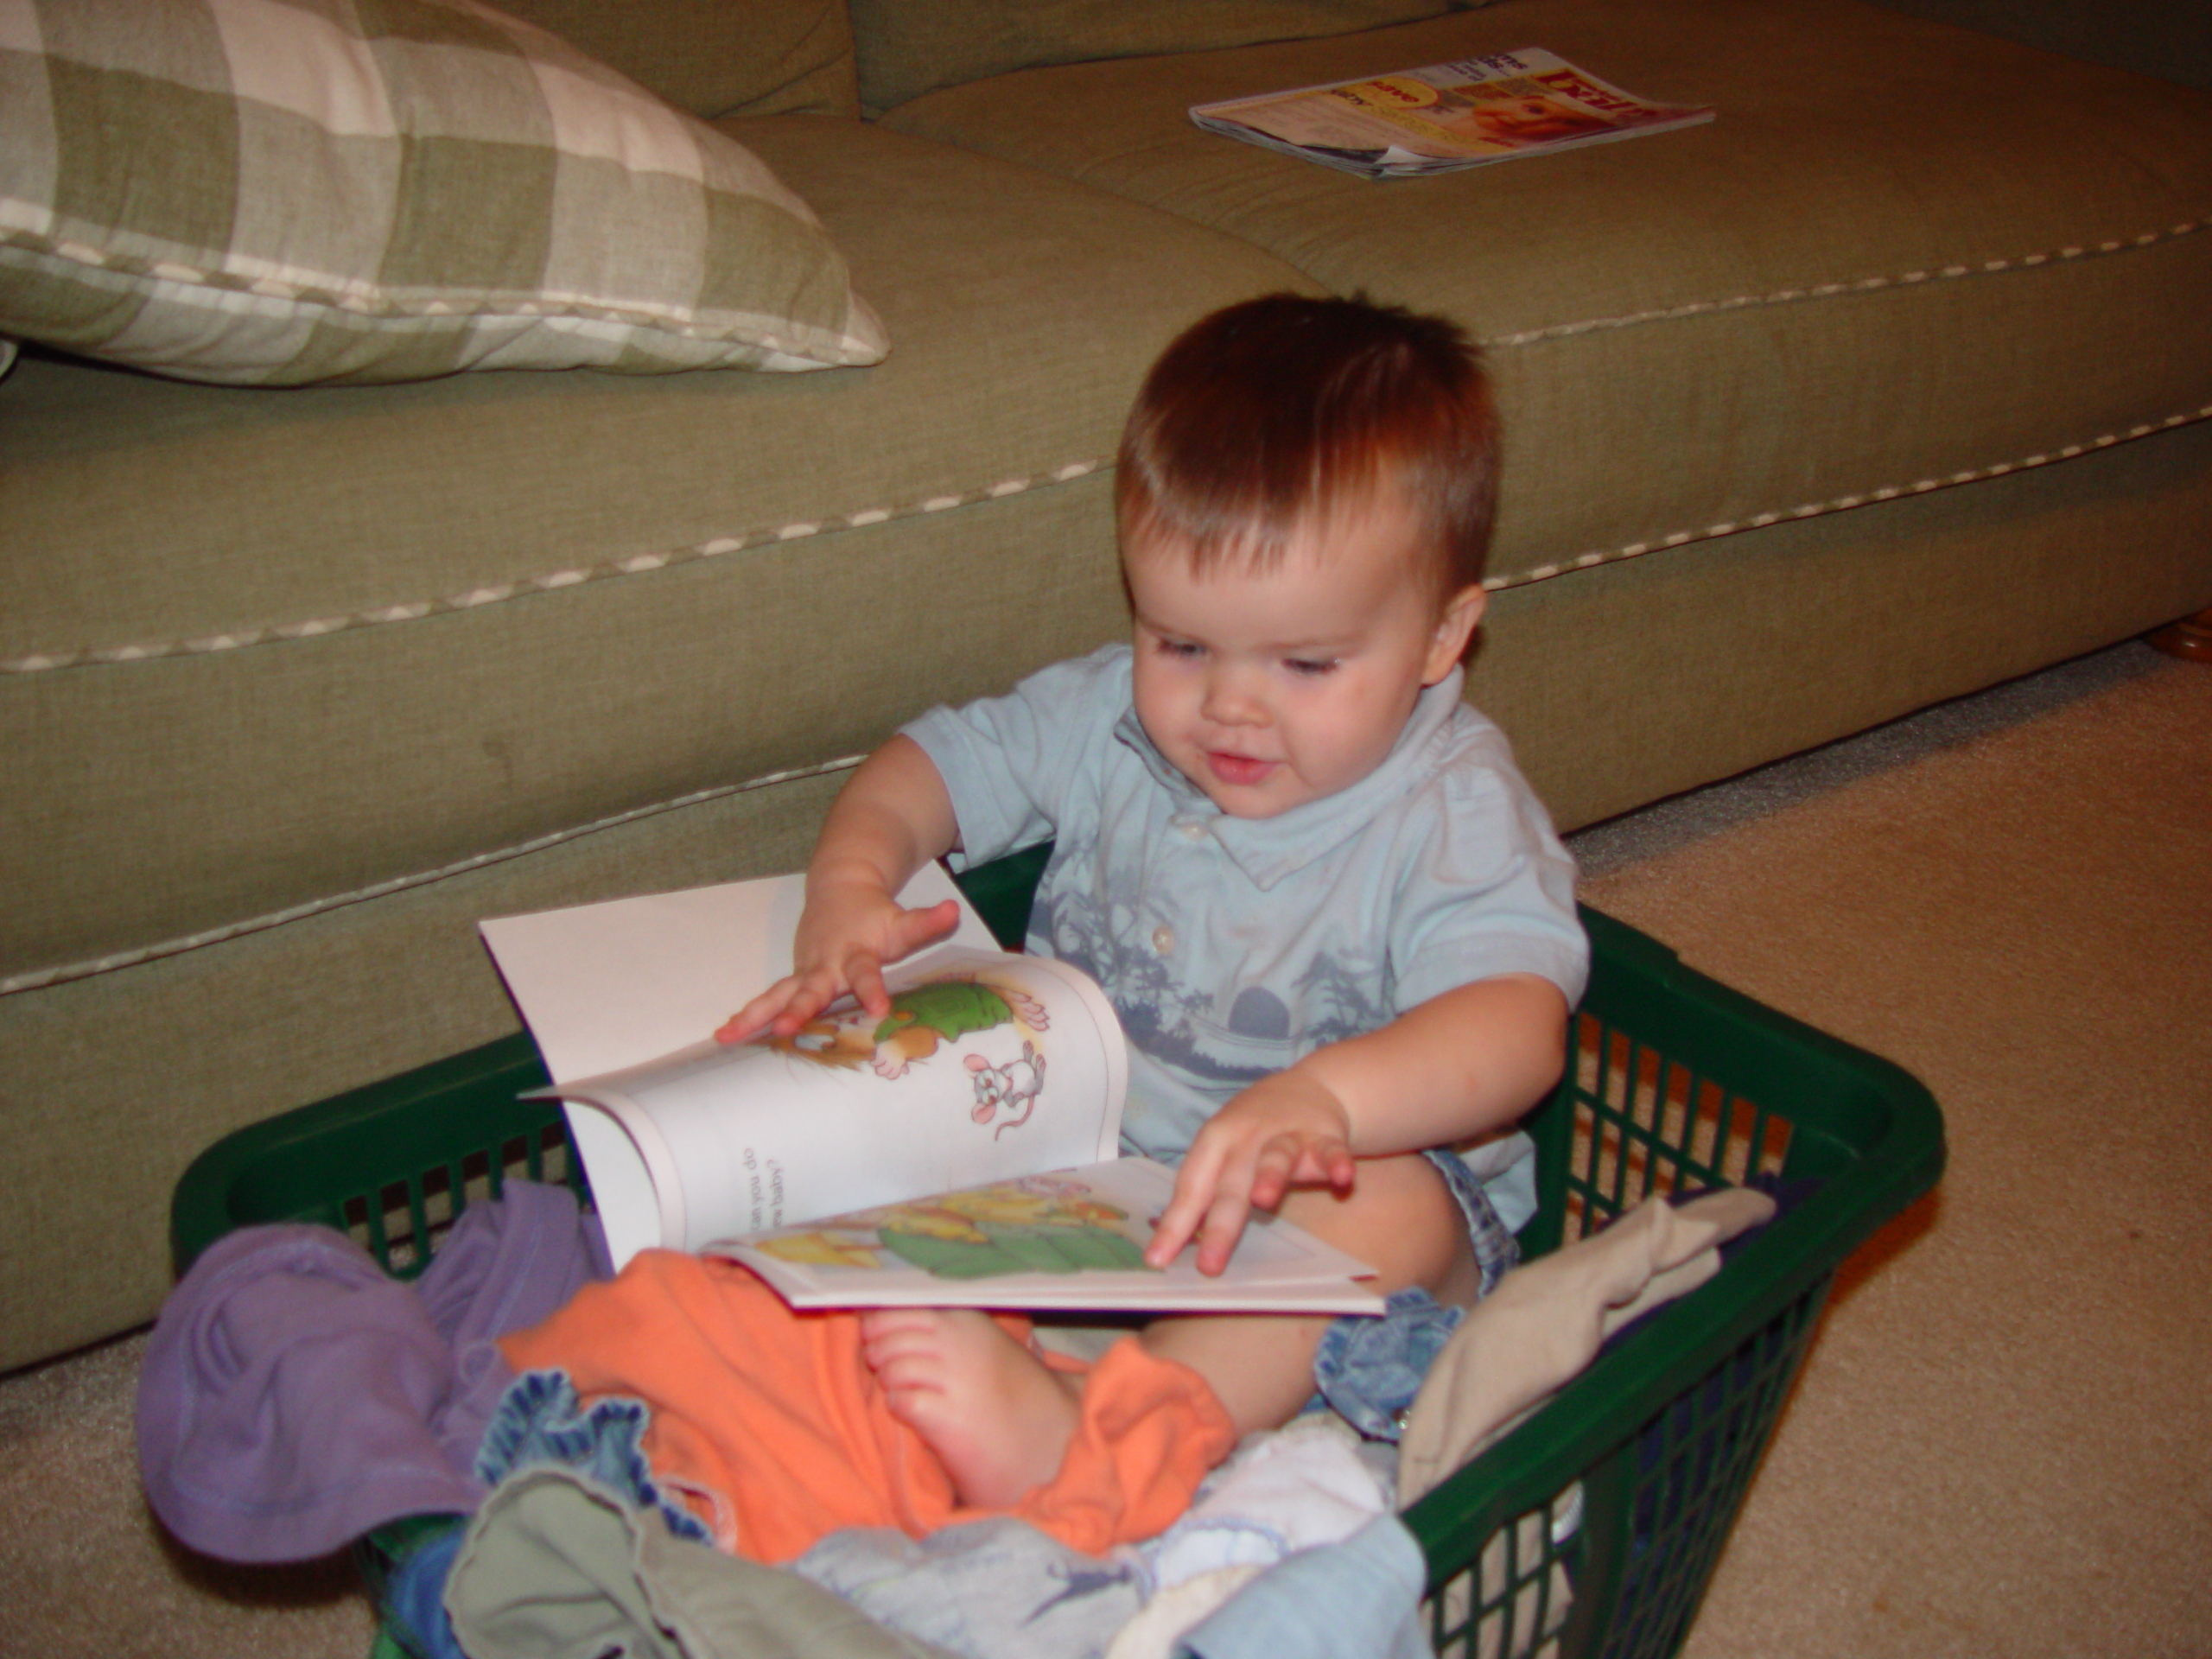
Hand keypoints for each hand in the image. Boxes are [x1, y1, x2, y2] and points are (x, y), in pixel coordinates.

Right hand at [714, 881, 959, 1043]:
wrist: (840, 889)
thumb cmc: (873, 915)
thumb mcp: (902, 921)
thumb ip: (926, 924)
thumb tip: (954, 911)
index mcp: (856, 953)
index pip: (866, 973)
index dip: (872, 989)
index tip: (879, 1008)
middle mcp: (825, 965)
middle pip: (811, 989)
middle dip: (797, 1009)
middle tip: (785, 1028)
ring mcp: (804, 973)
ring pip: (777, 994)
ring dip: (754, 1014)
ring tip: (728, 1034)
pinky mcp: (792, 979)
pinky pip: (769, 999)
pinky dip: (748, 1015)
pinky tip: (725, 1034)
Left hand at [1144, 1069, 1355, 1275]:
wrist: (1310, 1087)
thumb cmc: (1253, 1131)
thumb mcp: (1223, 1150)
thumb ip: (1208, 1191)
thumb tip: (1175, 1245)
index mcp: (1215, 1142)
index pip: (1192, 1186)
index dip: (1175, 1223)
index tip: (1159, 1260)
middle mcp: (1248, 1137)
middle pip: (1232, 1183)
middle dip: (1220, 1224)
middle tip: (1209, 1264)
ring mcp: (1288, 1135)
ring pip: (1277, 1156)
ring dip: (1270, 1175)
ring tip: (1264, 1201)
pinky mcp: (1325, 1136)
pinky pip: (1331, 1151)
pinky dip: (1337, 1162)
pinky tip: (1342, 1178)